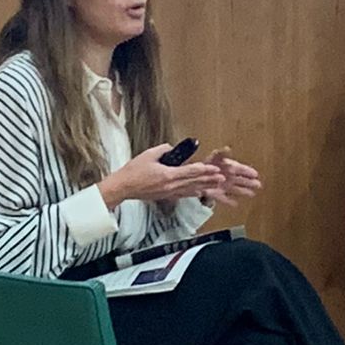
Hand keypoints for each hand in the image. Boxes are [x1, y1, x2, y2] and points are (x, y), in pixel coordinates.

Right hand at [99, 143, 224, 209]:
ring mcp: (168, 192)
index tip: (215, 168)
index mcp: (167, 175)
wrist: (123, 187)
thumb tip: (172, 148)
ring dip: (204, 186)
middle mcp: (170, 185)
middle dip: (208, 179)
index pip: (190, 172)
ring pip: (190, 189)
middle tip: (221, 177)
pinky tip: (198, 192)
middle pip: (193, 182)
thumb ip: (163, 150)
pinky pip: (182, 194)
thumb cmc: (133, 171)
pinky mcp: (165, 196)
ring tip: (215, 184)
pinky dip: (192, 193)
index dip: (204, 170)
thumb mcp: (149, 154)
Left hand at [200, 149, 262, 209]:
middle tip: (258, 185)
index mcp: (228, 167)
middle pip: (241, 180)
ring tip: (252, 194)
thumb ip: (221, 153)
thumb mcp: (213, 157)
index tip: (255, 174)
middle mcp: (228, 177)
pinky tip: (236, 204)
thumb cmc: (206, 165)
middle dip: (249, 182)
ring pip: (236, 189)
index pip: (241, 169)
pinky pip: (225, 198)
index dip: (248, 171)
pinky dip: (230, 201)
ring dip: (243, 191)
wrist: (195, 176)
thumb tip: (227, 148)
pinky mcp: (217, 194)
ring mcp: (223, 186)